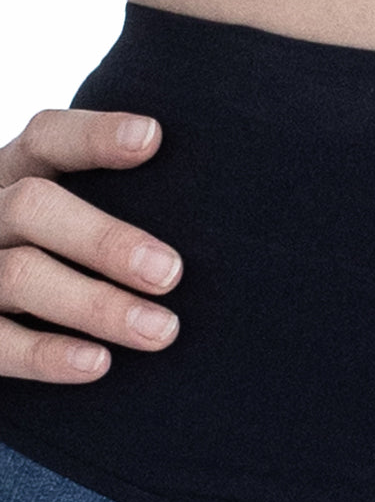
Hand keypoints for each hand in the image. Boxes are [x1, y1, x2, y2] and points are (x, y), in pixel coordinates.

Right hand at [0, 108, 182, 382]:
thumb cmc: (59, 271)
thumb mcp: (67, 228)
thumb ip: (117, 211)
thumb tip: (225, 221)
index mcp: (13, 178)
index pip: (47, 140)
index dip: (94, 137)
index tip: (154, 139)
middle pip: (33, 207)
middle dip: (105, 239)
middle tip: (171, 273)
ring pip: (20, 275)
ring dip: (96, 305)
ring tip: (162, 331)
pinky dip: (48, 354)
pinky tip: (100, 364)